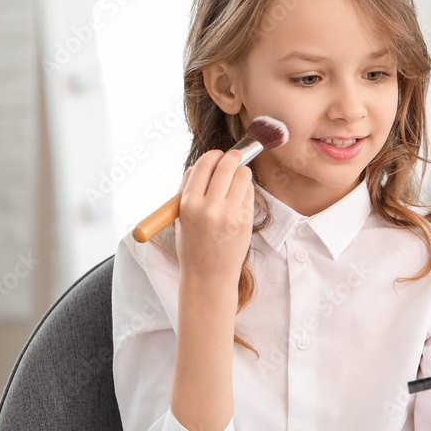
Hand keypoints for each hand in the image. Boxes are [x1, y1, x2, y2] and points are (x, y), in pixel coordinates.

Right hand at [175, 149, 254, 291]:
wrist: (208, 276)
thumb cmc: (193, 245)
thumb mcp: (181, 217)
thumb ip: (188, 189)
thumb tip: (202, 164)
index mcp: (188, 205)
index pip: (203, 166)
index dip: (212, 156)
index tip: (217, 154)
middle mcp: (209, 208)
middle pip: (226, 166)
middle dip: (231, 157)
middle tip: (233, 156)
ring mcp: (230, 214)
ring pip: (242, 175)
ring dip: (241, 171)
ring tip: (237, 176)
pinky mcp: (246, 221)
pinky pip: (249, 192)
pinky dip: (246, 188)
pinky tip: (240, 194)